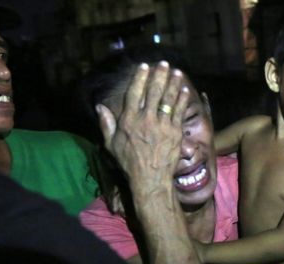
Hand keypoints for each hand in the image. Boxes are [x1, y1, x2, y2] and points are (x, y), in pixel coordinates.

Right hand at [97, 61, 189, 197]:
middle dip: (159, 75)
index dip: (140, 78)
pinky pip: (179, 111)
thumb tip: (99, 106)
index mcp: (129, 120)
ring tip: (177, 72)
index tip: (144, 66)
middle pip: (154, 91)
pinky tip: (185, 90)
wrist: (150, 178)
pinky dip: (182, 99)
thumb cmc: (128, 162)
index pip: (134, 93)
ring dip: (173, 83)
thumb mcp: (110, 144)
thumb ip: (106, 124)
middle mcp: (145, 119)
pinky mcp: (175, 132)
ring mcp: (162, 125)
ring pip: (169, 99)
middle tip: (164, 64)